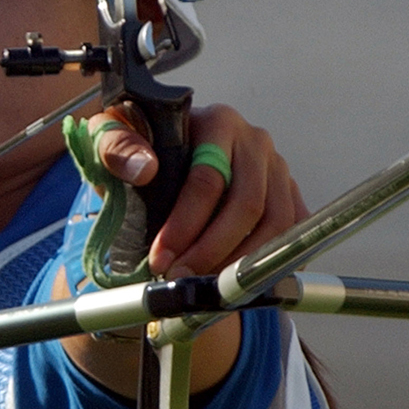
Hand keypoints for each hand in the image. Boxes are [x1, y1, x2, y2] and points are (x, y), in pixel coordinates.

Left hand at [90, 104, 307, 277]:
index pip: (208, 179)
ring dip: (240, 263)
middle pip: (246, 204)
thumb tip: (145, 169)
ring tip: (205, 286)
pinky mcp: (289, 194)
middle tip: (182, 278)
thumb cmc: (141, 147)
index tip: (161, 258)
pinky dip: (272, 263)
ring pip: (275, 224)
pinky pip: (293, 234)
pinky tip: (240, 283)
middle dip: (212, 250)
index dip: (184, 224)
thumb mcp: (115, 136)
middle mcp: (255, 141)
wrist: (165, 151)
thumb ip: (116, 146)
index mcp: (217, 121)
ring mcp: (277, 168)